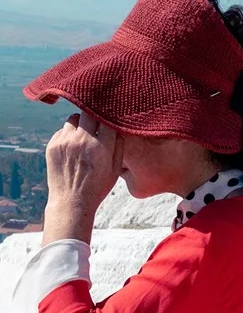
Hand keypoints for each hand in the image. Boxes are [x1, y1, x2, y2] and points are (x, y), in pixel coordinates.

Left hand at [43, 113, 123, 243]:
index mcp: (102, 146)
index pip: (107, 118)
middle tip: (97, 120)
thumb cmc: (98, 185)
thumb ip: (119, 144)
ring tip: (84, 133)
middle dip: (95, 114)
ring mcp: (65, 142)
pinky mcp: (52, 145)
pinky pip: (62, 130)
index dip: (110, 115)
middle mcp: (83, 140)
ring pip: (74, 118)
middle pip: (89, 112)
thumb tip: (118, 125)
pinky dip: (69, 133)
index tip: (112, 114)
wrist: (71, 201)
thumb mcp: (116, 167)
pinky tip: (73, 146)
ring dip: (81, 122)